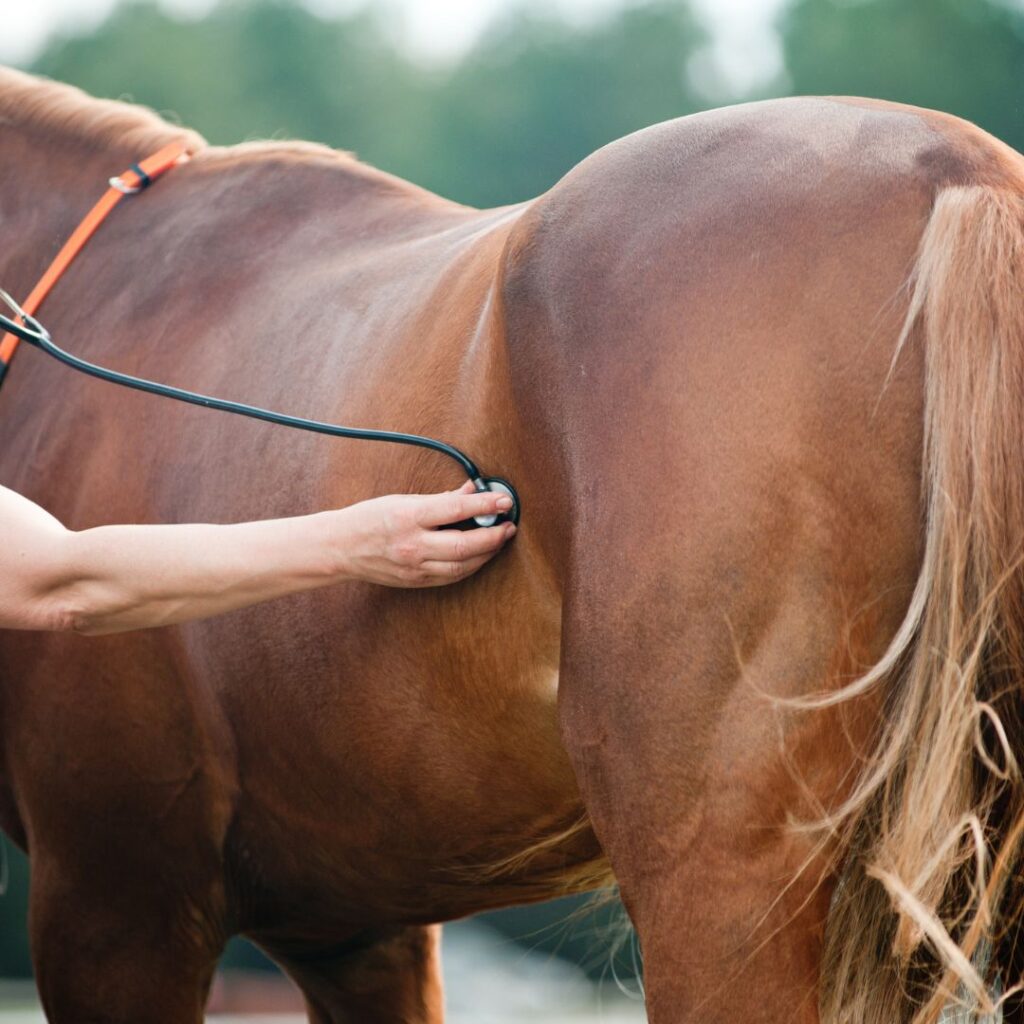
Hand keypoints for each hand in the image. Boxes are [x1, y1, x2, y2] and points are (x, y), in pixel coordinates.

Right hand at [333, 482, 516, 586]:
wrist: (340, 548)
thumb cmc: (370, 518)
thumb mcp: (402, 499)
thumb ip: (440, 498)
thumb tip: (472, 490)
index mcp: (408, 516)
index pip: (455, 510)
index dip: (485, 505)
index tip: (504, 500)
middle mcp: (412, 545)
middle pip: (464, 545)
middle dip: (493, 536)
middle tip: (509, 524)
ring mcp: (414, 567)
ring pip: (462, 567)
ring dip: (487, 553)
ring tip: (500, 539)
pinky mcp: (416, 582)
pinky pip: (451, 577)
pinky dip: (470, 566)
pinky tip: (481, 555)